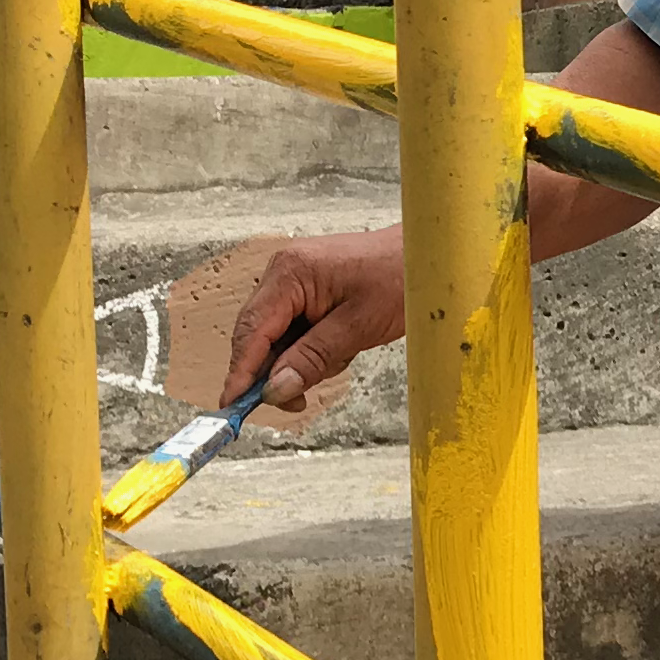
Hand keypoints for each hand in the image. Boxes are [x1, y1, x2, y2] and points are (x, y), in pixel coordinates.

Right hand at [221, 227, 409, 407]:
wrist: (427, 254)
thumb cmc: (401, 278)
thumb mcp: (358, 326)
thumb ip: (312, 358)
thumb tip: (274, 389)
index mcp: (290, 272)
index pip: (251, 330)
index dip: (240, 371)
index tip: (231, 406)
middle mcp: (284, 272)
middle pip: (258, 336)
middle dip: (275, 371)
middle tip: (297, 401)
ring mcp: (294, 279)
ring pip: (277, 337)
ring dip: (301, 359)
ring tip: (343, 353)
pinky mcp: (307, 289)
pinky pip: (295, 330)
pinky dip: (312, 348)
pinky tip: (342, 345)